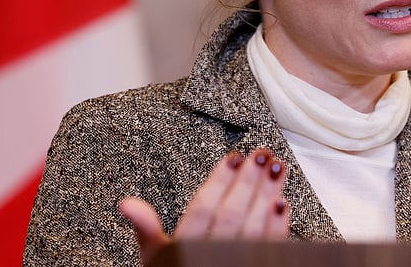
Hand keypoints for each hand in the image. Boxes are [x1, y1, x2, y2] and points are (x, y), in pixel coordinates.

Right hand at [120, 148, 289, 263]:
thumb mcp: (157, 257)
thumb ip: (147, 229)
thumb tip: (128, 204)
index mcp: (184, 251)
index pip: (202, 211)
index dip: (219, 182)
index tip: (234, 158)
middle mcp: (212, 259)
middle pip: (231, 215)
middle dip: (248, 182)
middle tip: (259, 155)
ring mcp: (236, 264)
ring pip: (254, 229)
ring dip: (267, 195)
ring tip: (275, 168)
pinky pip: (272, 249)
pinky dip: (278, 225)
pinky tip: (282, 203)